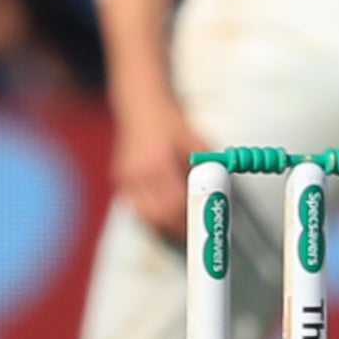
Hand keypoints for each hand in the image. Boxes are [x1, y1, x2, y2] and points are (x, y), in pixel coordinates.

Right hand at [116, 89, 197, 241]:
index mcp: (158, 163)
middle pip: (157, 214)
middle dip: (176, 226)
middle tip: (192, 230)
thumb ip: (206, 167)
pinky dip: (150, 212)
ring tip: (180, 224)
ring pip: (144, 214)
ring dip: (162, 222)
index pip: (174, 202)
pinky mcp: (119, 180)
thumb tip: (219, 191)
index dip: (187, 217)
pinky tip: (164, 211)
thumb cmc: (172, 124)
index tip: (200, 225)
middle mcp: (137, 173)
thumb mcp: (196, 142)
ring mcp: (125, 178)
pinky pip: (135, 206)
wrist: (141, 108)